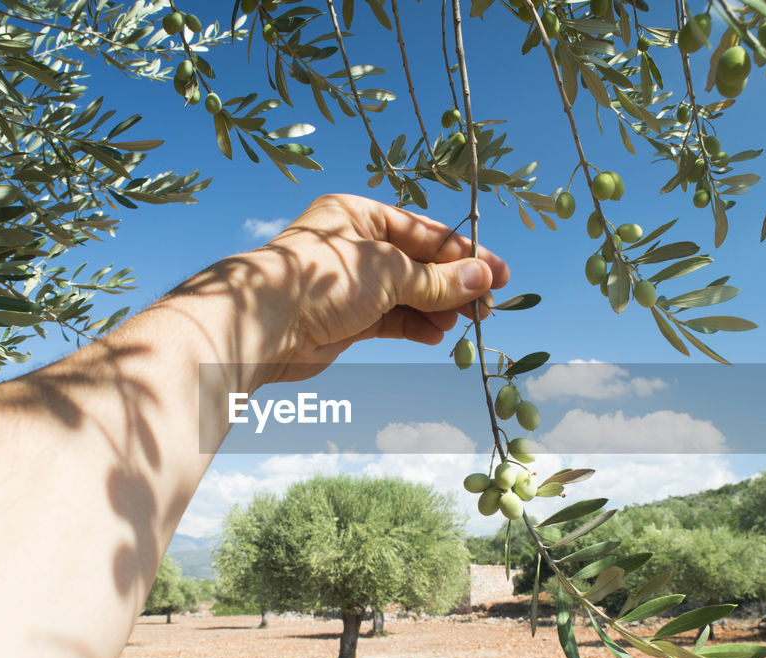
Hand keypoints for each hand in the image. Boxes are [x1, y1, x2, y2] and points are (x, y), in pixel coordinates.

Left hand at [173, 194, 510, 381]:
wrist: (265, 325)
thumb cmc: (321, 279)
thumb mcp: (389, 271)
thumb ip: (437, 279)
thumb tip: (483, 279)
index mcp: (357, 214)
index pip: (423, 230)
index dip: (464, 252)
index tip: (500, 274)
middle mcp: (353, 245)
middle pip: (417, 263)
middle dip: (454, 284)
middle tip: (489, 304)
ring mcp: (349, 285)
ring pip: (407, 294)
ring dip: (438, 308)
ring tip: (467, 322)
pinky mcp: (345, 320)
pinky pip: (391, 320)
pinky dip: (416, 326)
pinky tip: (439, 335)